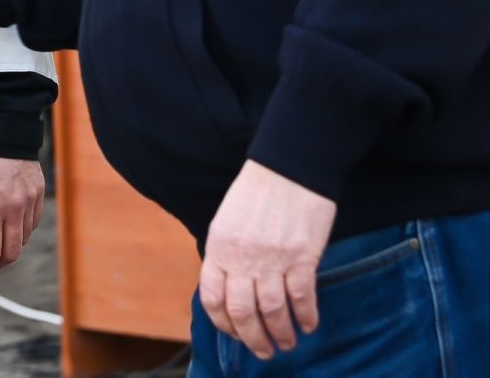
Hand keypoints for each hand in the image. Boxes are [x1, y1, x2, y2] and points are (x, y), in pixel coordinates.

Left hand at [199, 160, 335, 359]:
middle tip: (265, 352)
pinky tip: (309, 325)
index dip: (223, 323)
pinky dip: (306, 316)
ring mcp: (272, 259)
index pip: (213, 298)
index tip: (235, 334)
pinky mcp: (301, 258)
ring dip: (281, 334)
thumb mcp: (226, 222)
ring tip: (288, 343)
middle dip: (253, 339)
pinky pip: (302, 297)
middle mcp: (241, 258)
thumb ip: (226, 256)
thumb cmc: (255, 194)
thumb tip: (230, 289)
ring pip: (273, 311)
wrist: (287, 169)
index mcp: (218, 248)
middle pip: (243, 312)